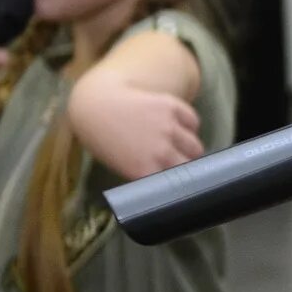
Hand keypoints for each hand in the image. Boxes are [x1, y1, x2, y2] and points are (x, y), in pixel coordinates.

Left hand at [67, 73, 203, 179]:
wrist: (95, 106)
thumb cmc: (105, 141)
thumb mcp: (123, 166)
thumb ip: (148, 174)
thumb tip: (171, 181)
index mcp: (145, 170)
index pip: (177, 185)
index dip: (178, 184)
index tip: (177, 183)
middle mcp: (160, 150)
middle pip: (190, 167)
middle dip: (185, 168)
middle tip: (177, 164)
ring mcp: (168, 126)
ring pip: (196, 147)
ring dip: (190, 149)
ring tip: (179, 146)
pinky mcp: (171, 105)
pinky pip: (193, 121)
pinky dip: (190, 126)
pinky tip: (179, 127)